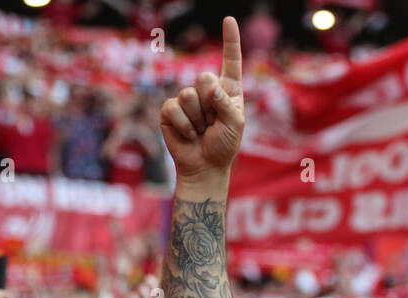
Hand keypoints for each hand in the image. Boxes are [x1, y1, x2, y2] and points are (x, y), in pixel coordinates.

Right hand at [159, 16, 243, 190]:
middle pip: (204, 78)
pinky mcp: (171, 111)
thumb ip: (227, 104)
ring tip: (201, 131)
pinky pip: (174, 108)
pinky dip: (184, 125)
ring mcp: (187, 99)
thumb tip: (209, 86)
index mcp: (228, 90)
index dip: (230, 40)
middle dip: (210, 103)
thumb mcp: (236, 125)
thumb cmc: (224, 146)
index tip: (228, 19)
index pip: (230, 61)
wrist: (205, 167)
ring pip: (189, 95)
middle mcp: (207, 91)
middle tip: (212, 123)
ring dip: (197, 119)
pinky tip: (189, 135)